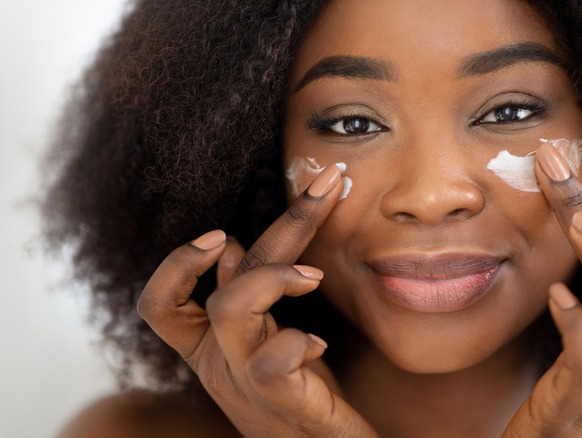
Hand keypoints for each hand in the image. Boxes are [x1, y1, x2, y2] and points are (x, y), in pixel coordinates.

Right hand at [137, 164, 376, 436]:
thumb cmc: (298, 396)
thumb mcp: (266, 343)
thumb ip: (248, 298)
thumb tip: (231, 244)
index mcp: (211, 349)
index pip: (161, 305)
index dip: (179, 263)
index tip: (221, 231)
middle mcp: (221, 365)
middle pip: (223, 284)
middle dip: (285, 223)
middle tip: (327, 184)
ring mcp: (248, 387)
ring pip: (231, 311)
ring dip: (275, 278)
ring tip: (314, 278)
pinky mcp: (285, 405)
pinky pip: (271, 364)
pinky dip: (295, 341)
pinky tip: (319, 343)